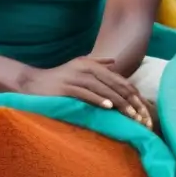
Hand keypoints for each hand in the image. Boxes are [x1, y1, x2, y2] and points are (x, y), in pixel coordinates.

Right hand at [19, 57, 152, 127]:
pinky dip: (98, 100)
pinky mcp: (66, 87)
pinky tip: (109, 108)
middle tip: (141, 113)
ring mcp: (75, 77)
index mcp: (90, 64)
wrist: (33, 83)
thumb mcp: (78, 67)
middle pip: (113, 83)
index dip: (131, 91)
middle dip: (129, 99)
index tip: (142, 105)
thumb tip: (113, 63)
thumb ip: (97, 64)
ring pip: (102, 89)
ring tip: (130, 114)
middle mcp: (85, 68)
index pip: (117, 78)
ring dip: (118, 102)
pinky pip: (86, 94)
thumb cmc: (58, 78)